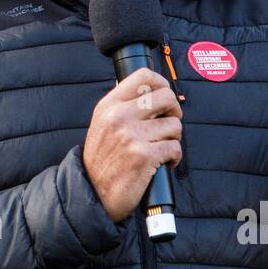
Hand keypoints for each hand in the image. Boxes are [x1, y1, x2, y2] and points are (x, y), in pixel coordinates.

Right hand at [82, 68, 182, 222]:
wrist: (92, 192)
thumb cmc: (102, 159)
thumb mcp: (102, 123)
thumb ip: (121, 106)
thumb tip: (149, 89)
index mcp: (109, 105)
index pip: (144, 76)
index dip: (162, 83)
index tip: (165, 96)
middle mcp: (119, 116)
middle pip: (166, 97)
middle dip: (174, 112)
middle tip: (168, 124)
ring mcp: (132, 136)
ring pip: (174, 124)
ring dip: (173, 138)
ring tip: (161, 148)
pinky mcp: (144, 156)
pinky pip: (175, 147)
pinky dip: (175, 157)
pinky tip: (164, 163)